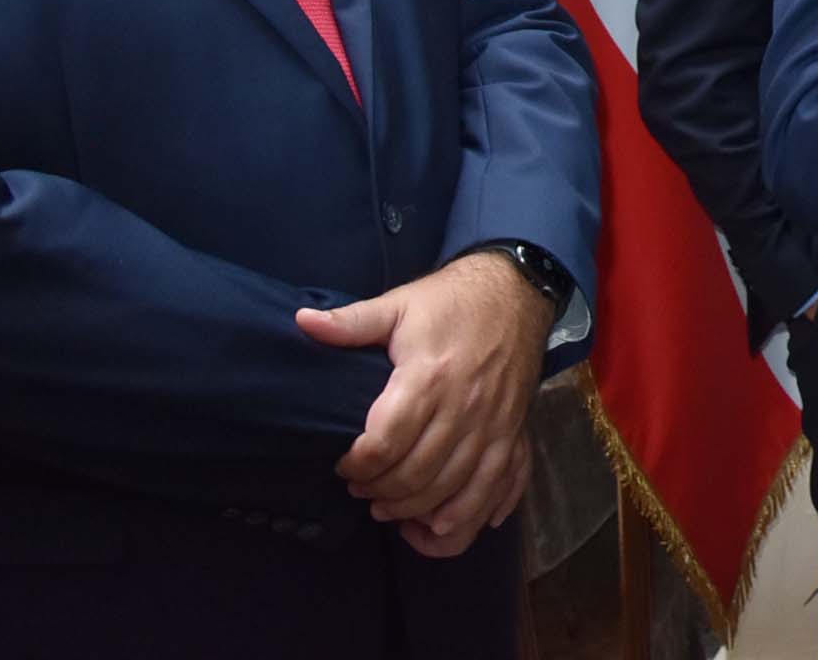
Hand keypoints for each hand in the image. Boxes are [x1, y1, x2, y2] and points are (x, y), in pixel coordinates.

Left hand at [297, 252, 553, 539]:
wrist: (517, 292)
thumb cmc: (451, 302)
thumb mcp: (399, 304)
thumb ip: (351, 321)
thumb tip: (300, 321)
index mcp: (429, 377)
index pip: (386, 442)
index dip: (357, 464)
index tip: (343, 464)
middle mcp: (464, 408)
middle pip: (416, 475)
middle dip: (379, 492)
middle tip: (359, 488)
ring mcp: (493, 426)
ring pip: (451, 490)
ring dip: (413, 510)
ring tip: (387, 508)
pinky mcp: (513, 435)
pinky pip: (494, 490)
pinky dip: (467, 517)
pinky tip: (439, 525)